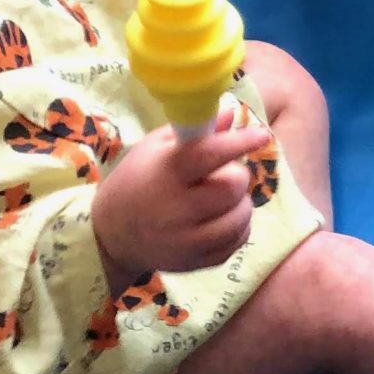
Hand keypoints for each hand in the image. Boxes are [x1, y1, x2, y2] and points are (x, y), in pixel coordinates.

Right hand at [93, 110, 270, 284]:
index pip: (208, 154)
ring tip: (221, 197)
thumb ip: (194, 131)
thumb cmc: (138, 181)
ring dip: (240, 202)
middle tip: (222, 174)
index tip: (261, 135)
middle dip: (236, 175)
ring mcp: (186, 241)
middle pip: (232, 187)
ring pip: (240, 217)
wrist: (111, 235)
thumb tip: (229, 111)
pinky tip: (220, 217)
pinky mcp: (196, 263)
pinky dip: (238, 226)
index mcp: (165, 173)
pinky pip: (238, 240)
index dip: (238, 143)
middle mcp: (174, 210)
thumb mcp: (155, 148)